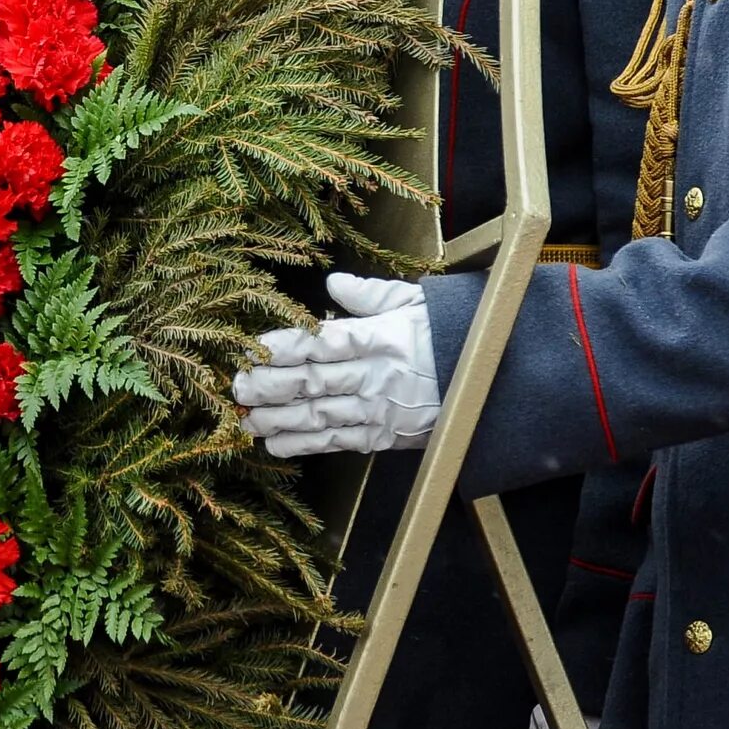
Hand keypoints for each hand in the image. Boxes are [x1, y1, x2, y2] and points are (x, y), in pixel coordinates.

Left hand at [229, 273, 438, 455]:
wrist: (490, 384)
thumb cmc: (448, 335)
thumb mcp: (416, 303)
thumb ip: (371, 295)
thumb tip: (333, 283)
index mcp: (381, 339)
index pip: (326, 343)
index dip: (288, 346)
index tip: (256, 349)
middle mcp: (375, 376)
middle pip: (315, 382)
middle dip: (272, 385)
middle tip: (238, 387)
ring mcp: (378, 410)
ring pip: (320, 416)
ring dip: (280, 419)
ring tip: (247, 420)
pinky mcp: (383, 437)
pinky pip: (338, 442)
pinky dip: (305, 445)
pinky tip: (276, 444)